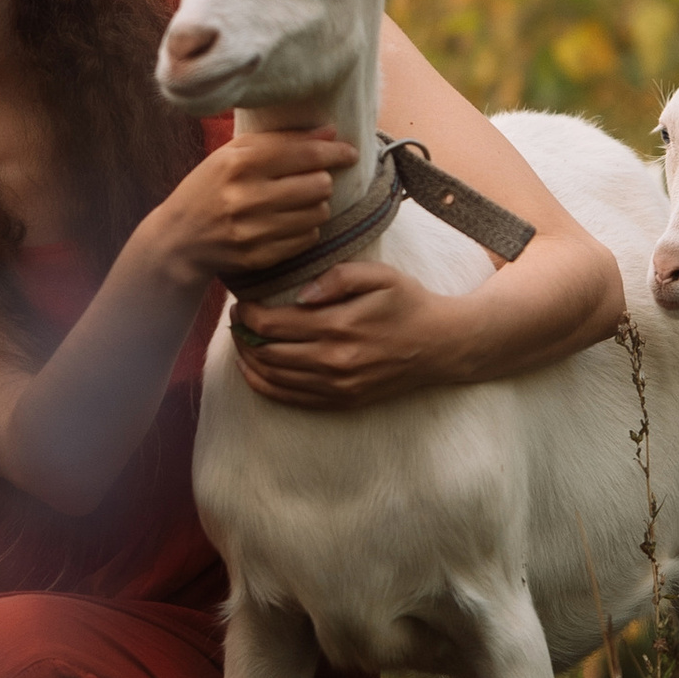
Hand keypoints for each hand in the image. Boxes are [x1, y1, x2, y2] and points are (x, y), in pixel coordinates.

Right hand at [160, 129, 353, 285]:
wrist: (179, 238)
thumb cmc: (210, 187)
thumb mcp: (233, 154)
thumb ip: (280, 139)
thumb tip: (331, 132)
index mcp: (239, 163)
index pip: (306, 153)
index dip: (336, 152)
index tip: (349, 152)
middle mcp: (247, 196)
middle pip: (319, 184)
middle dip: (322, 179)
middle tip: (311, 179)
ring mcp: (254, 230)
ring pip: (318, 213)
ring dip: (316, 205)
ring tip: (298, 201)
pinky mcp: (260, 256)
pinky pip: (307, 238)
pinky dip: (306, 228)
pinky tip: (288, 222)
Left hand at [229, 258, 459, 407]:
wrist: (441, 346)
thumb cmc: (408, 304)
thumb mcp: (380, 276)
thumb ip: (338, 277)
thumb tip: (299, 295)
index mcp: (339, 326)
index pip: (271, 325)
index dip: (247, 313)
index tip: (241, 302)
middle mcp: (333, 361)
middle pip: (265, 353)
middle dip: (242, 335)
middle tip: (237, 318)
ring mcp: (336, 387)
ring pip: (272, 378)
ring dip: (248, 360)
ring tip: (242, 341)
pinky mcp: (341, 401)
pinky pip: (290, 399)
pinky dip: (264, 385)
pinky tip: (254, 370)